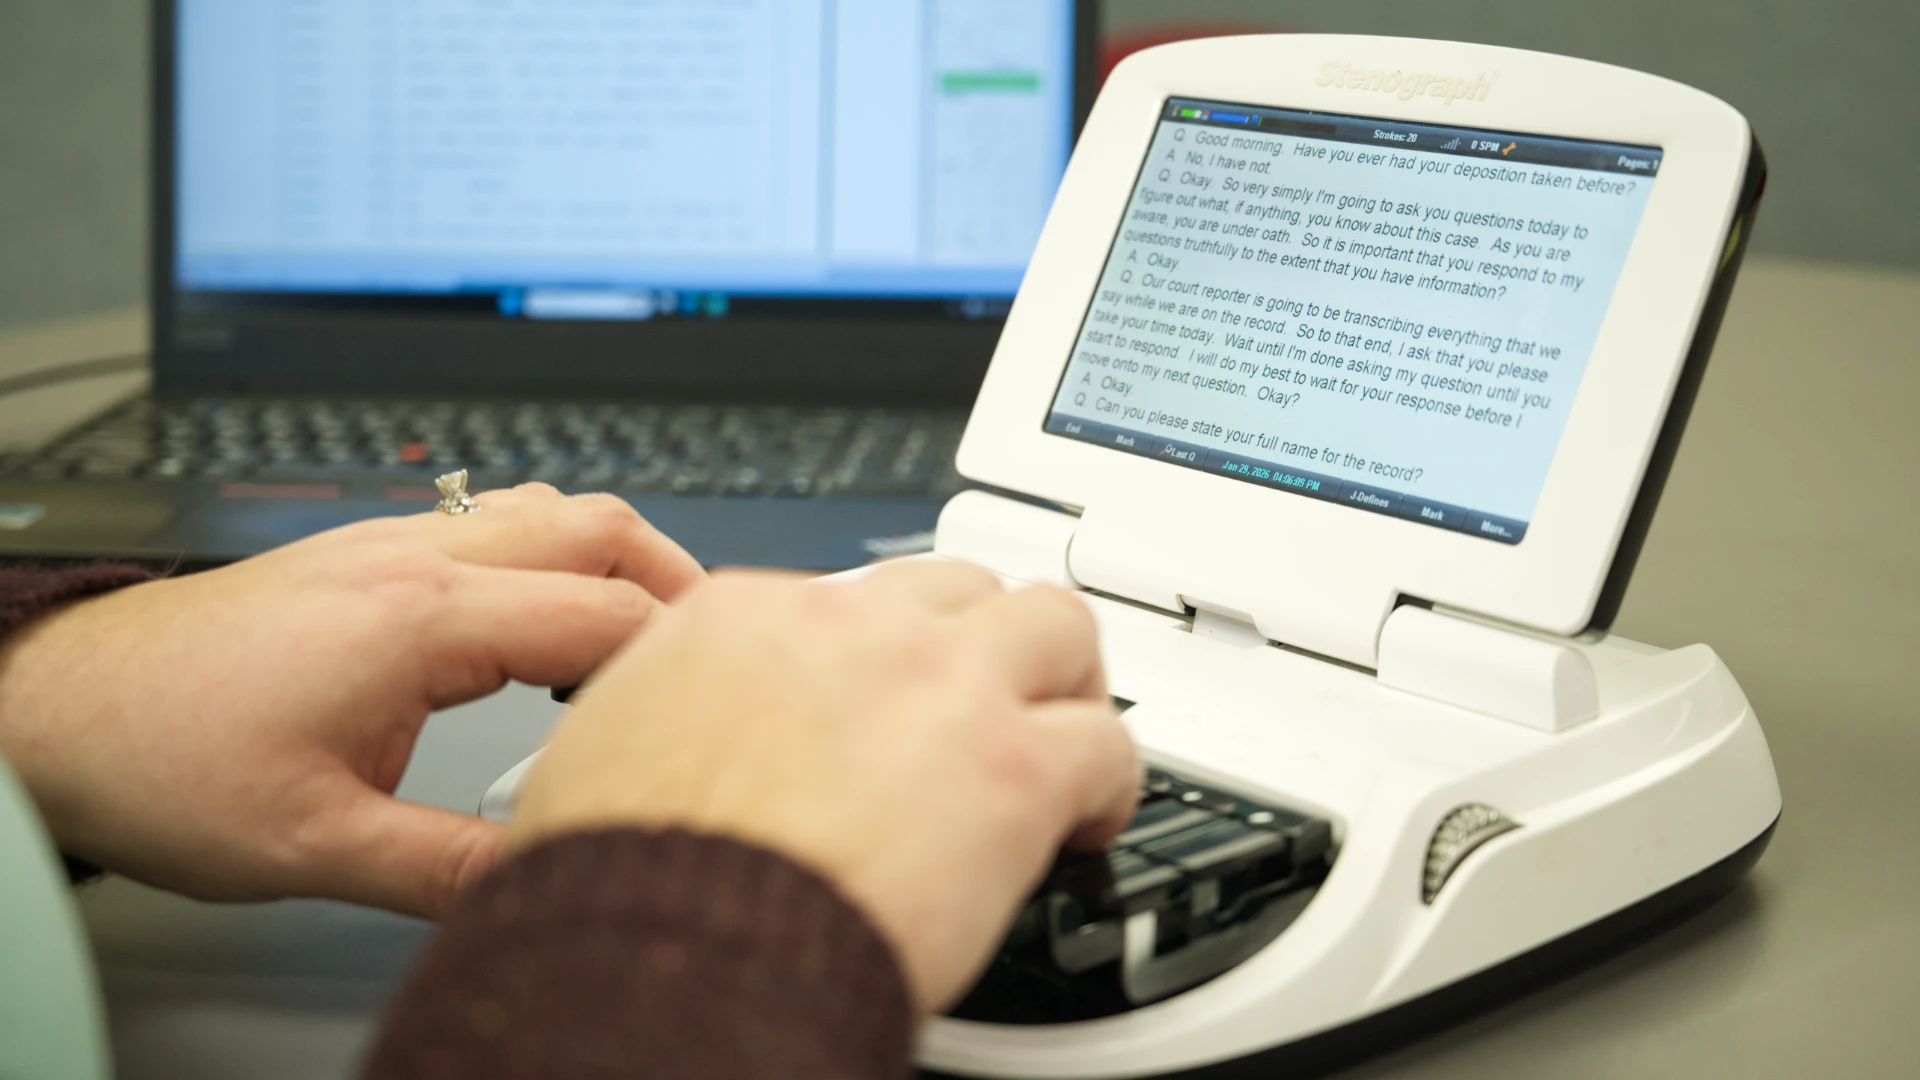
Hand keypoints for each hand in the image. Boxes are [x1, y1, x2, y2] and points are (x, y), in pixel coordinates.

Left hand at [0, 485, 701, 917]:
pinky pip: (499, 524)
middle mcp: (420, 558)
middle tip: (716, 654)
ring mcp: (393, 545)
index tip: (724, 703)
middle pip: (601, 526)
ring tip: (644, 639)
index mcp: (423, 618)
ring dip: (618, 560)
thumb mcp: (316, 843)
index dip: (684, 659)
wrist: (62, 706)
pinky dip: (558, 559)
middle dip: (680, 583)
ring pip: (551, 510)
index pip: (608, 613)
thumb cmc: (162, 757)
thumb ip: (445, 869)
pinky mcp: (367, 556)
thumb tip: (542, 881)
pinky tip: (547, 622)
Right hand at [511, 561, 1139, 1011]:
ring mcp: (940, 684)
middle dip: (983, 645)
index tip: (897, 697)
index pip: (852, 597)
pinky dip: (1110, 784)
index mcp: (742, 616)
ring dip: (1063, 684)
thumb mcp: (606, 755)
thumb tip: (686, 741)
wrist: (665, 957)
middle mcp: (849, 626)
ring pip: (1054, 627)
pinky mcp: (1011, 766)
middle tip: (992, 706)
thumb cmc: (624, 885)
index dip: (888, 653)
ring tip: (1061, 742)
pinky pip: (1108, 743)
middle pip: (960, 589)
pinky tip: (1085, 824)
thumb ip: (674, 715)